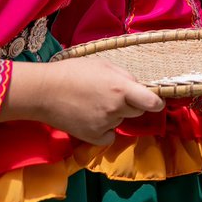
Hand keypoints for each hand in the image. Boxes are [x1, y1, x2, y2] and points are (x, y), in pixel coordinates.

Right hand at [5, 56, 164, 145]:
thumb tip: (138, 87)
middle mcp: (116, 108)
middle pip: (137, 111)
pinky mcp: (93, 137)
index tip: (156, 101)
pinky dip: (105, 130)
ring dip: (115, 114)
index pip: (152, 102)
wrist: (44, 92)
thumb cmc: (73, 72)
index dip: (156, 102)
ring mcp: (105, 124)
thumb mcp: (103, 64)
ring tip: (94, 104)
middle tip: (112, 95)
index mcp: (121, 88)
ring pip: (121, 121)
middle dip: (131, 104)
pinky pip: (109, 136)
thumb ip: (124, 76)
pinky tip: (91, 118)